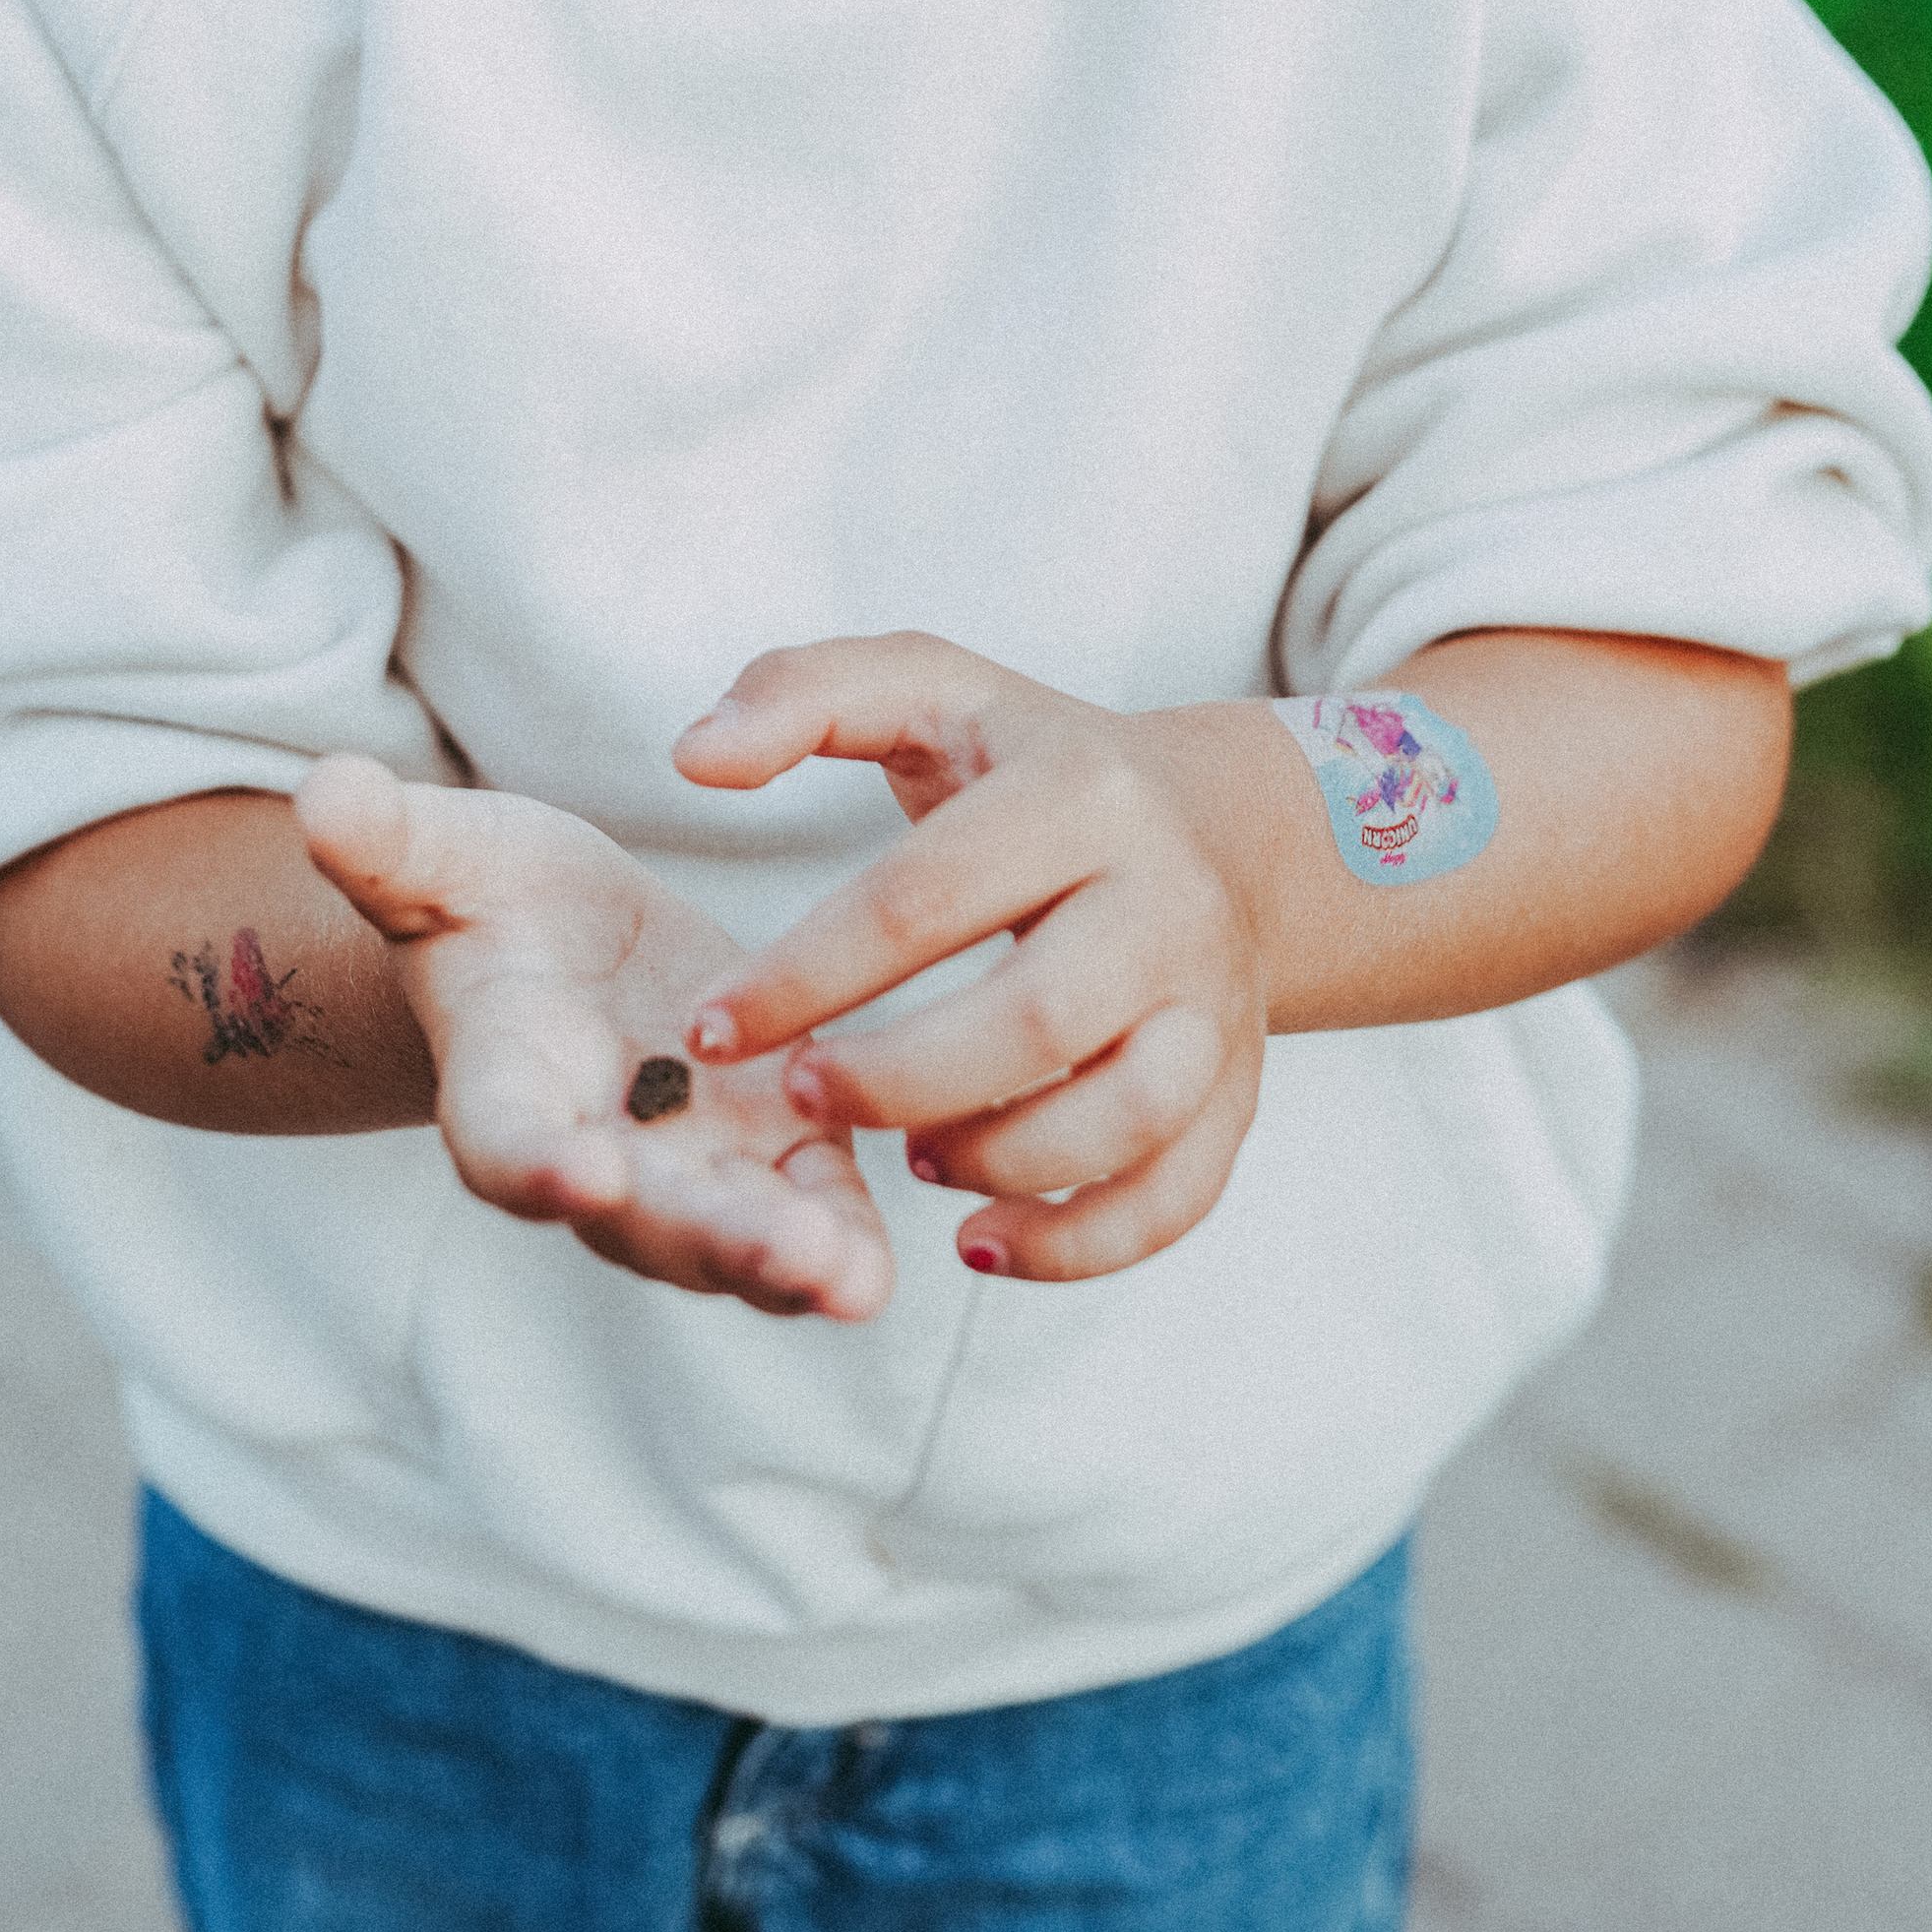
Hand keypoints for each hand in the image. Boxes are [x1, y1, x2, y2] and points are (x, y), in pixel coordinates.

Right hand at [297, 753, 893, 1319]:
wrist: (560, 948)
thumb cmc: (486, 899)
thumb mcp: (439, 856)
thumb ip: (387, 840)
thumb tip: (325, 788)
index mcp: (499, 1088)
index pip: (507, 1140)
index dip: (537, 1161)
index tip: (581, 1169)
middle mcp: (589, 1156)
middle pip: (639, 1218)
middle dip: (706, 1236)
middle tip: (774, 1254)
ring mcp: (682, 1168)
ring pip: (729, 1236)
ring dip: (785, 1263)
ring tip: (844, 1280)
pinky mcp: (767, 1151)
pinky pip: (804, 1212)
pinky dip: (840, 1245)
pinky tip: (877, 1273)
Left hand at [672, 636, 1271, 1283]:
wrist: (1225, 825)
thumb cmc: (1035, 763)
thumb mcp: (929, 688)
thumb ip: (799, 693)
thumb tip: (693, 755)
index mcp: (1078, 794)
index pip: (925, 896)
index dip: (804, 972)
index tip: (712, 1028)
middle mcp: (1164, 900)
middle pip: (1037, 1017)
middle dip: (898, 1076)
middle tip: (801, 1098)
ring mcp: (1212, 1003)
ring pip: (1124, 1117)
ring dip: (995, 1159)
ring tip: (905, 1155)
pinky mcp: (1238, 1091)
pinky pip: (1176, 1196)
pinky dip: (1080, 1243)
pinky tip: (979, 1240)